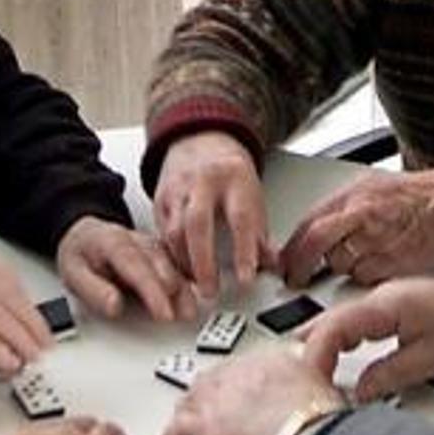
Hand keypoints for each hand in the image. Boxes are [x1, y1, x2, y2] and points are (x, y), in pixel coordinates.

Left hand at [57, 216, 196, 321]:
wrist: (84, 238)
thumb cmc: (80, 256)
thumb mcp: (72, 274)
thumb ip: (93, 291)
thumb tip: (115, 306)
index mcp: (113, 243)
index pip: (136, 266)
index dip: (152, 291)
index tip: (162, 313)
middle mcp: (137, 242)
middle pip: (162, 265)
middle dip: (175, 292)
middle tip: (183, 316)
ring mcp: (152, 247)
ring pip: (174, 266)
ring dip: (184, 289)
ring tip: (190, 312)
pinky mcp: (161, 255)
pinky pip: (178, 267)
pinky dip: (187, 283)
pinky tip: (192, 300)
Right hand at [153, 132, 273, 298]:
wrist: (200, 143)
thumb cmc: (230, 175)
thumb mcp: (252, 196)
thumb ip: (261, 233)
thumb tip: (272, 265)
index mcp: (235, 178)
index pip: (240, 218)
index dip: (244, 251)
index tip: (246, 278)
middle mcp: (204, 181)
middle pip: (198, 224)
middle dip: (204, 262)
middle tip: (210, 292)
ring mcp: (178, 189)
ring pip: (175, 232)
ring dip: (185, 264)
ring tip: (196, 287)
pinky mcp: (160, 200)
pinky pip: (162, 234)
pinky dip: (172, 257)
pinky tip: (181, 273)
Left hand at [162, 348, 346, 434]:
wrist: (310, 434)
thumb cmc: (321, 416)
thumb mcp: (325, 380)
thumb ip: (314, 373)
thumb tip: (319, 377)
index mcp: (266, 359)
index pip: (239, 369)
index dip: (235, 386)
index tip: (238, 396)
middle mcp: (236, 374)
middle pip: (210, 383)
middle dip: (208, 398)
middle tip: (211, 413)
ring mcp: (216, 400)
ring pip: (189, 403)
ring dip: (189, 415)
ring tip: (189, 429)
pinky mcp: (204, 428)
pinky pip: (176, 431)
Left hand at [280, 166, 433, 286]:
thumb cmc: (422, 195)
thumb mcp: (375, 186)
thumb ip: (343, 208)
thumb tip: (314, 229)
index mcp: (355, 193)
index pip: (309, 223)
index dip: (291, 248)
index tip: (284, 262)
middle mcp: (363, 214)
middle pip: (316, 244)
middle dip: (300, 266)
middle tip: (296, 279)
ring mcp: (378, 239)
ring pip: (340, 264)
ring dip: (340, 269)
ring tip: (358, 257)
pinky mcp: (394, 262)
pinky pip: (365, 278)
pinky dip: (365, 277)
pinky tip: (378, 264)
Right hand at [299, 271, 433, 399]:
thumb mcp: (432, 360)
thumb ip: (389, 376)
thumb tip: (359, 391)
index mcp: (386, 305)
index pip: (333, 328)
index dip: (315, 356)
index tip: (310, 380)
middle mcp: (381, 297)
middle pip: (328, 321)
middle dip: (309, 351)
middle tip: (299, 379)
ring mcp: (384, 299)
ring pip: (338, 320)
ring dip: (322, 345)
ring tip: (310, 372)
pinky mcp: (391, 307)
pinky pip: (353, 321)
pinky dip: (338, 340)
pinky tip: (335, 355)